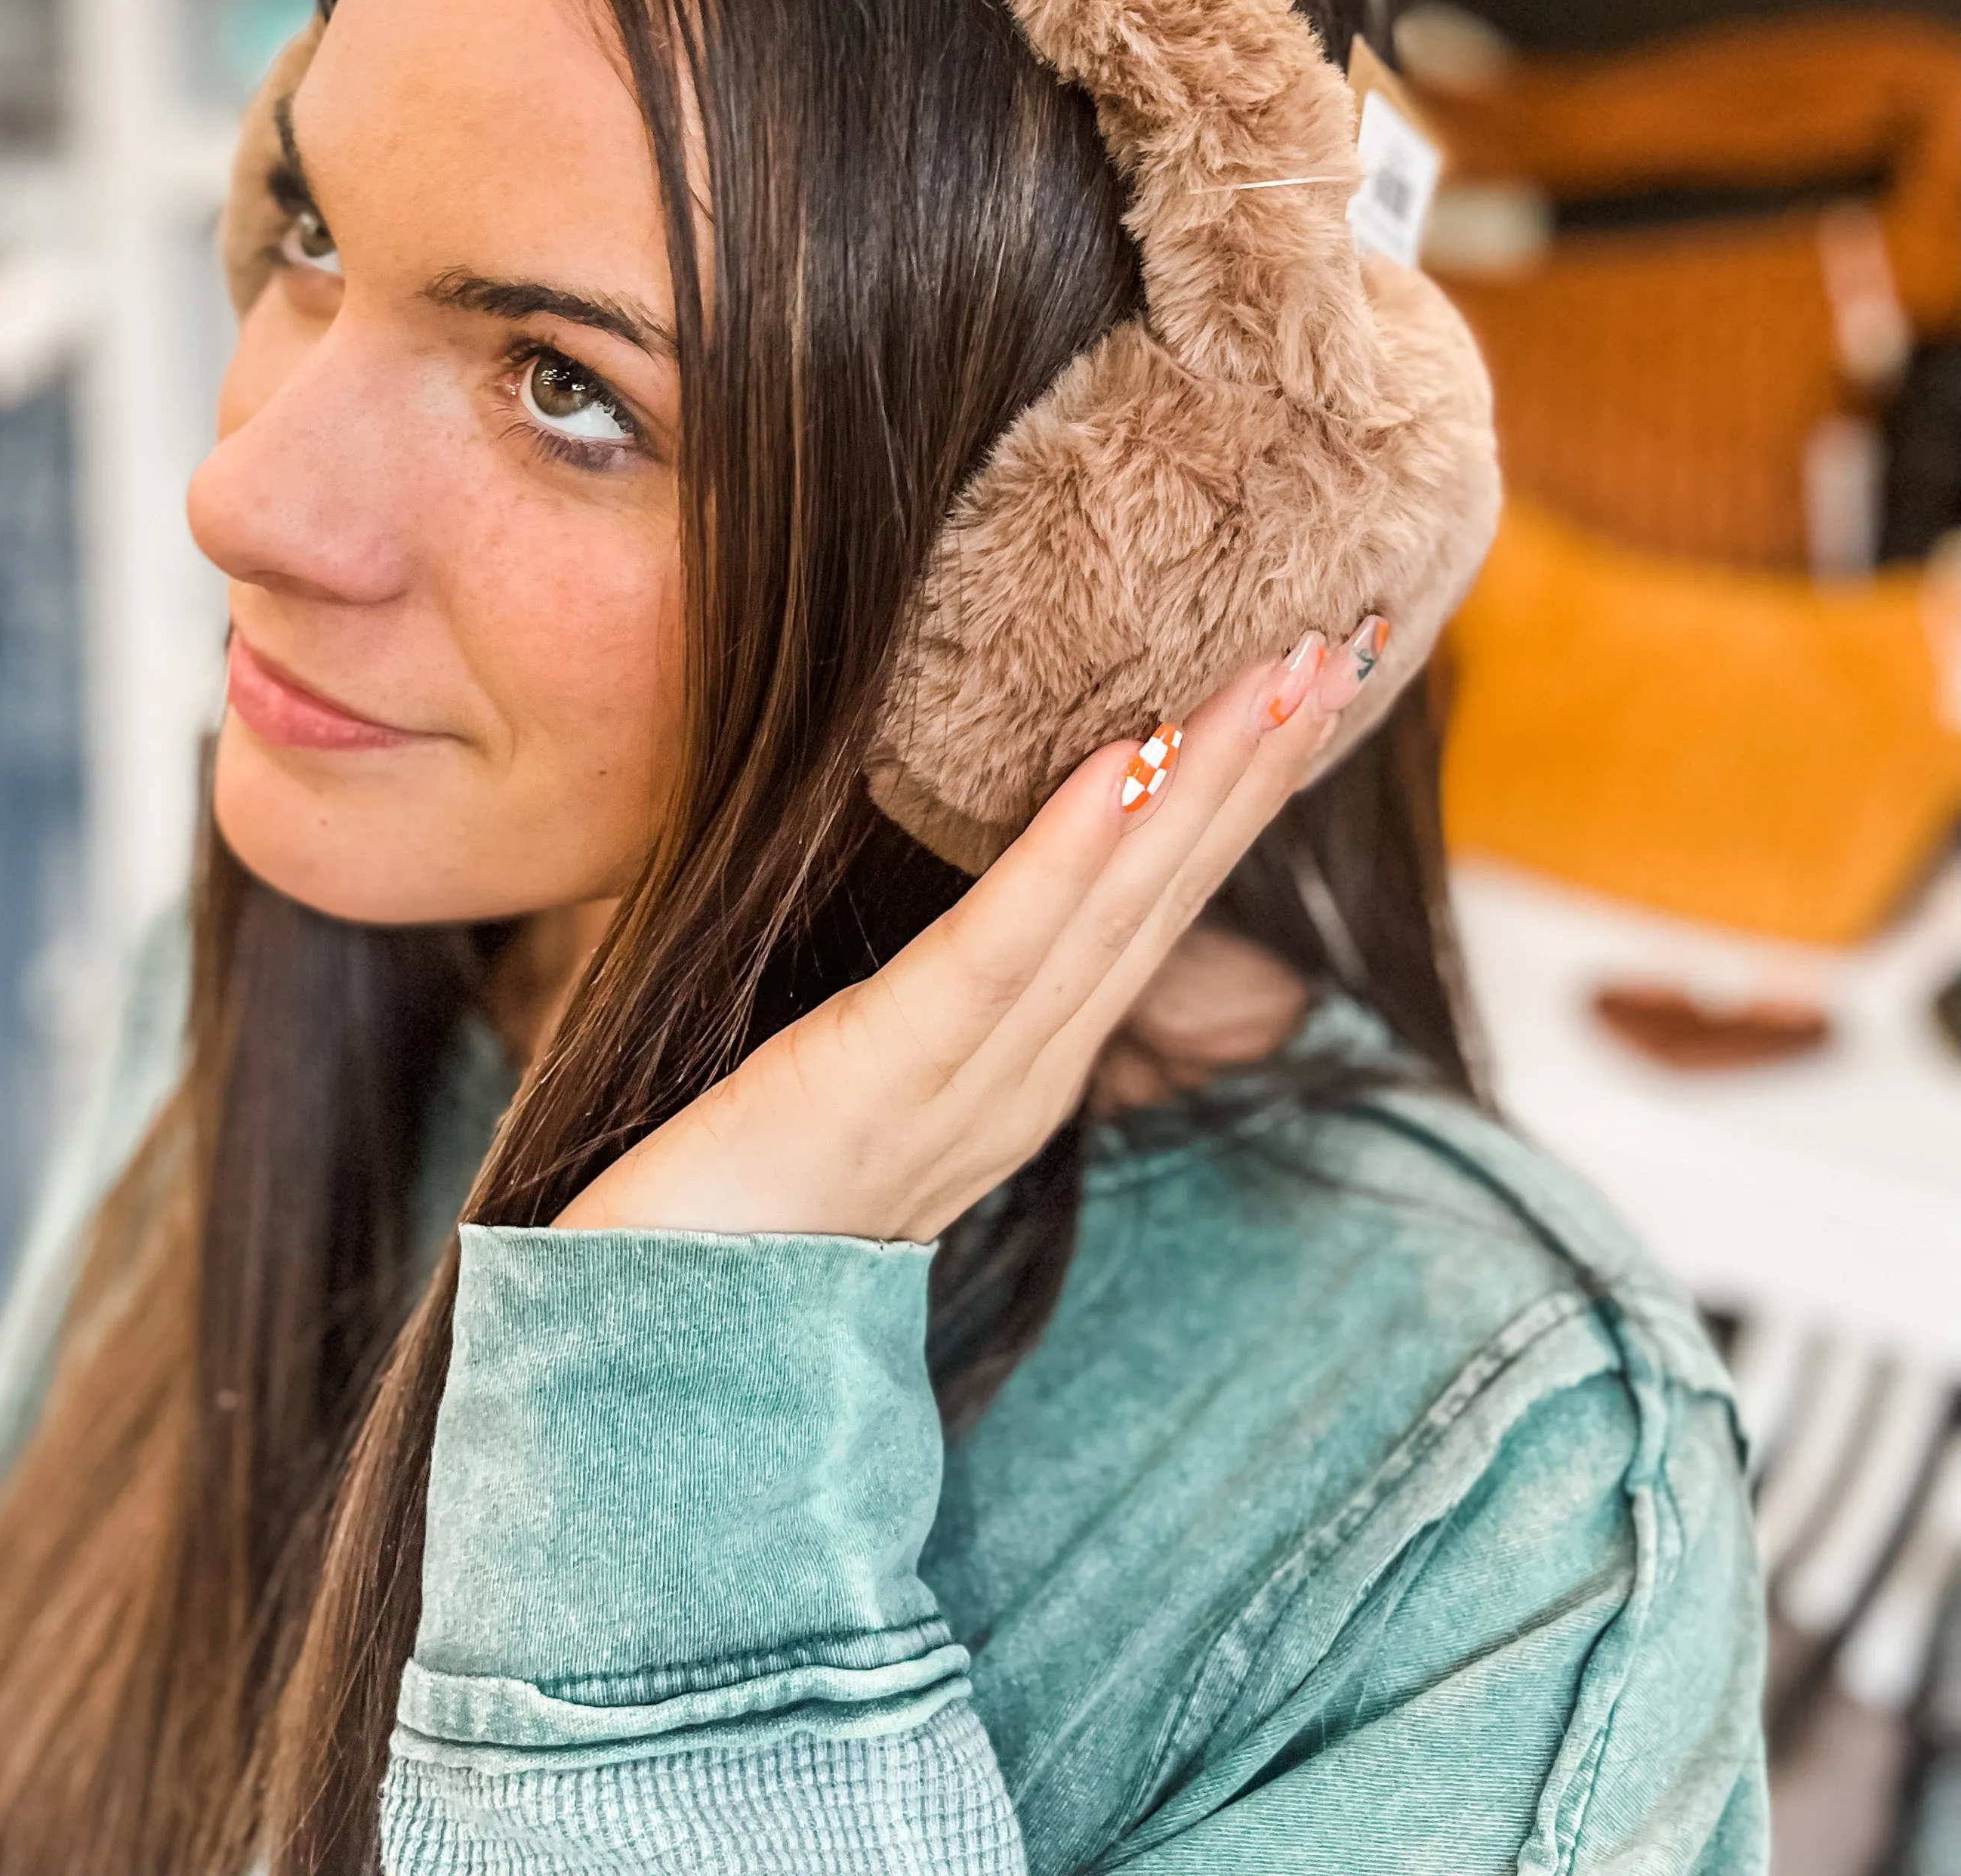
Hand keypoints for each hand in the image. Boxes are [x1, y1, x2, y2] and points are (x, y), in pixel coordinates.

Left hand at [554, 620, 1384, 1244]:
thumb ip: (930, 1010)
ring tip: (1277, 676)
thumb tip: (975, 900)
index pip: (1152, 911)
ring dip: (1204, 784)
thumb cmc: (725, 1199)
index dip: (1237, 799)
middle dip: (1258, 769)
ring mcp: (965, 1087)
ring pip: (1113, 912)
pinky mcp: (884, 1075)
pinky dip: (1066, 856)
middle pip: (1163, 897)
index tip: (1306, 689)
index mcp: (1020, 1072)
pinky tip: (1124, 766)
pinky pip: (995, 954)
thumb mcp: (858, 1085)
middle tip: (1342, 647)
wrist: (644, 1340)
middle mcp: (1022, 1078)